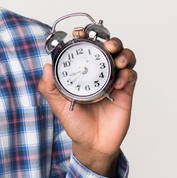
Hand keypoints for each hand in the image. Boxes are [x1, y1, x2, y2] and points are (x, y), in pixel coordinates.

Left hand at [38, 34, 136, 176]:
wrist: (92, 144)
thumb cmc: (75, 123)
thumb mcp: (58, 104)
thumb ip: (49, 87)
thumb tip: (45, 67)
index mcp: (83, 71)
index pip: (87, 48)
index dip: (86, 37)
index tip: (80, 33)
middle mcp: (99, 72)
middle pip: (110, 47)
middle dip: (112, 41)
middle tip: (108, 45)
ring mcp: (114, 80)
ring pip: (125, 57)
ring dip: (124, 54)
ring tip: (118, 61)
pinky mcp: (125, 91)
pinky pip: (131, 76)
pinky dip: (127, 74)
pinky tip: (119, 83)